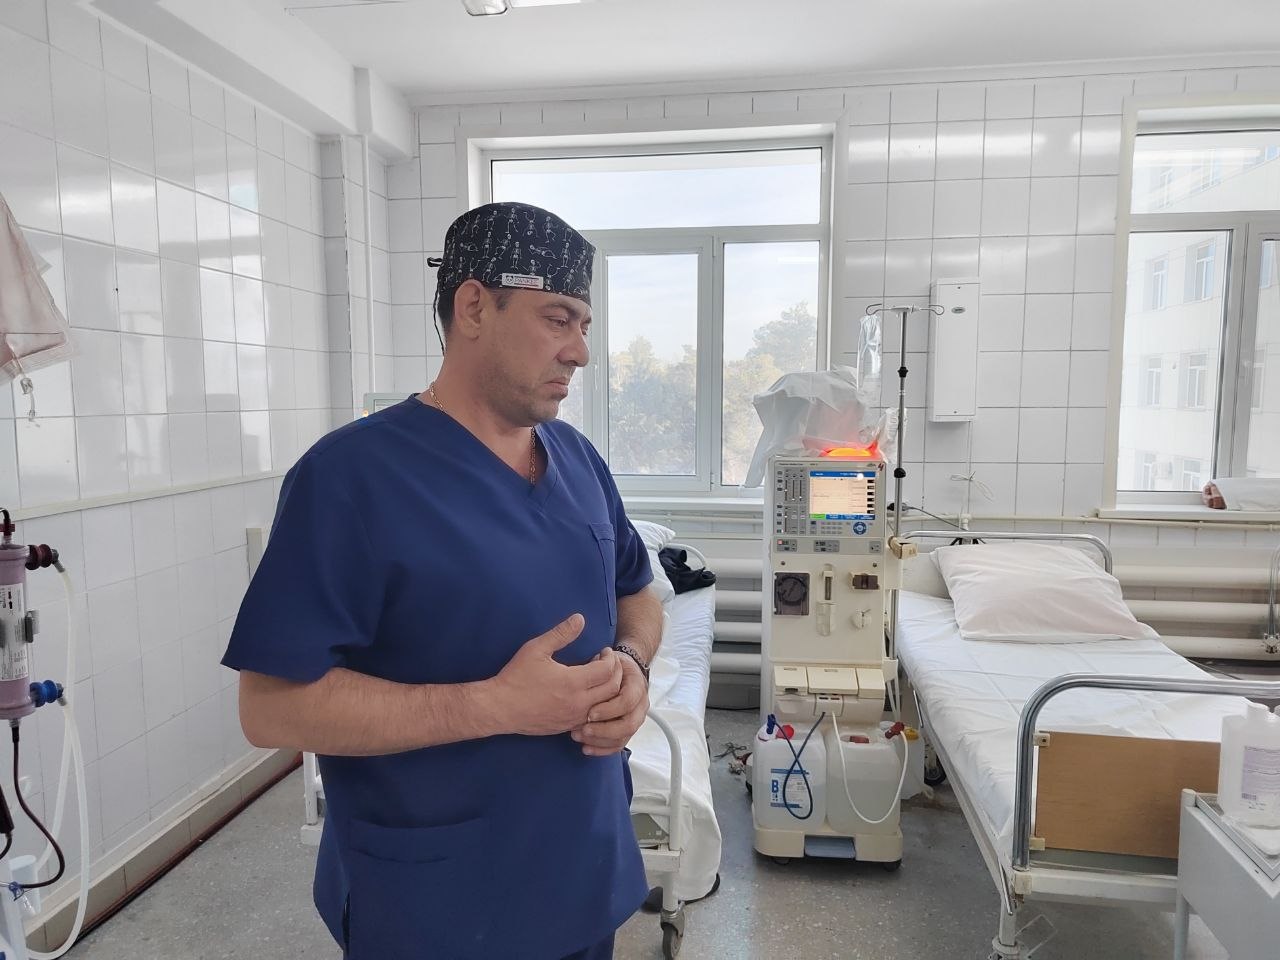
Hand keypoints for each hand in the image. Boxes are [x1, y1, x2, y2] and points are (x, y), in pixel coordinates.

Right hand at [488, 615, 622, 736]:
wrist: (499, 708)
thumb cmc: (516, 677)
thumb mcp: (536, 648)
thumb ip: (560, 633)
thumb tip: (580, 619)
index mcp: (573, 682)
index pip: (608, 670)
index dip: (610, 658)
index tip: (604, 651)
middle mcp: (578, 703)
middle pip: (613, 689)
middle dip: (615, 673)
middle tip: (606, 663)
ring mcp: (574, 718)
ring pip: (605, 707)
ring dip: (608, 692)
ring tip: (598, 679)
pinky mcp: (567, 728)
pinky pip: (593, 719)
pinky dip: (597, 707)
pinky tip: (587, 696)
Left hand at [571, 650, 648, 756]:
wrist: (623, 670)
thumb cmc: (612, 664)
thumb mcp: (610, 658)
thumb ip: (603, 664)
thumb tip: (593, 662)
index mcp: (637, 685)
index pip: (628, 701)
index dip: (609, 709)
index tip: (589, 713)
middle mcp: (640, 704)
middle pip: (629, 724)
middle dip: (604, 730)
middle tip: (582, 730)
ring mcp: (635, 718)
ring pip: (623, 737)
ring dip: (600, 740)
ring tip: (579, 737)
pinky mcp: (627, 729)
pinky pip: (618, 745)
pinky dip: (602, 749)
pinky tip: (586, 749)